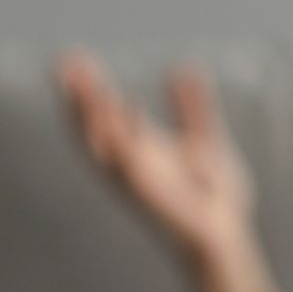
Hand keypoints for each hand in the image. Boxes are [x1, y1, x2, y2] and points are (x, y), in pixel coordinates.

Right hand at [58, 51, 255, 262]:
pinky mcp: (150, 193)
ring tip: (80, 80)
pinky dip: (124, 133)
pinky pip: (130, 160)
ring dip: (91, 111)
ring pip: (102, 142)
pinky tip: (126, 103)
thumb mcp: (204, 139)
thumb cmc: (213, 198)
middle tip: (64, 62)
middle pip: (90, 128)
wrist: (228, 233)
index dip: (85, 90)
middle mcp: (128, 165)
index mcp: (138, 151)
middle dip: (75, 97)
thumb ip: (192, 107)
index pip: (102, 116)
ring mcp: (136, 179)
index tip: (72, 59)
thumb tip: (183, 68)